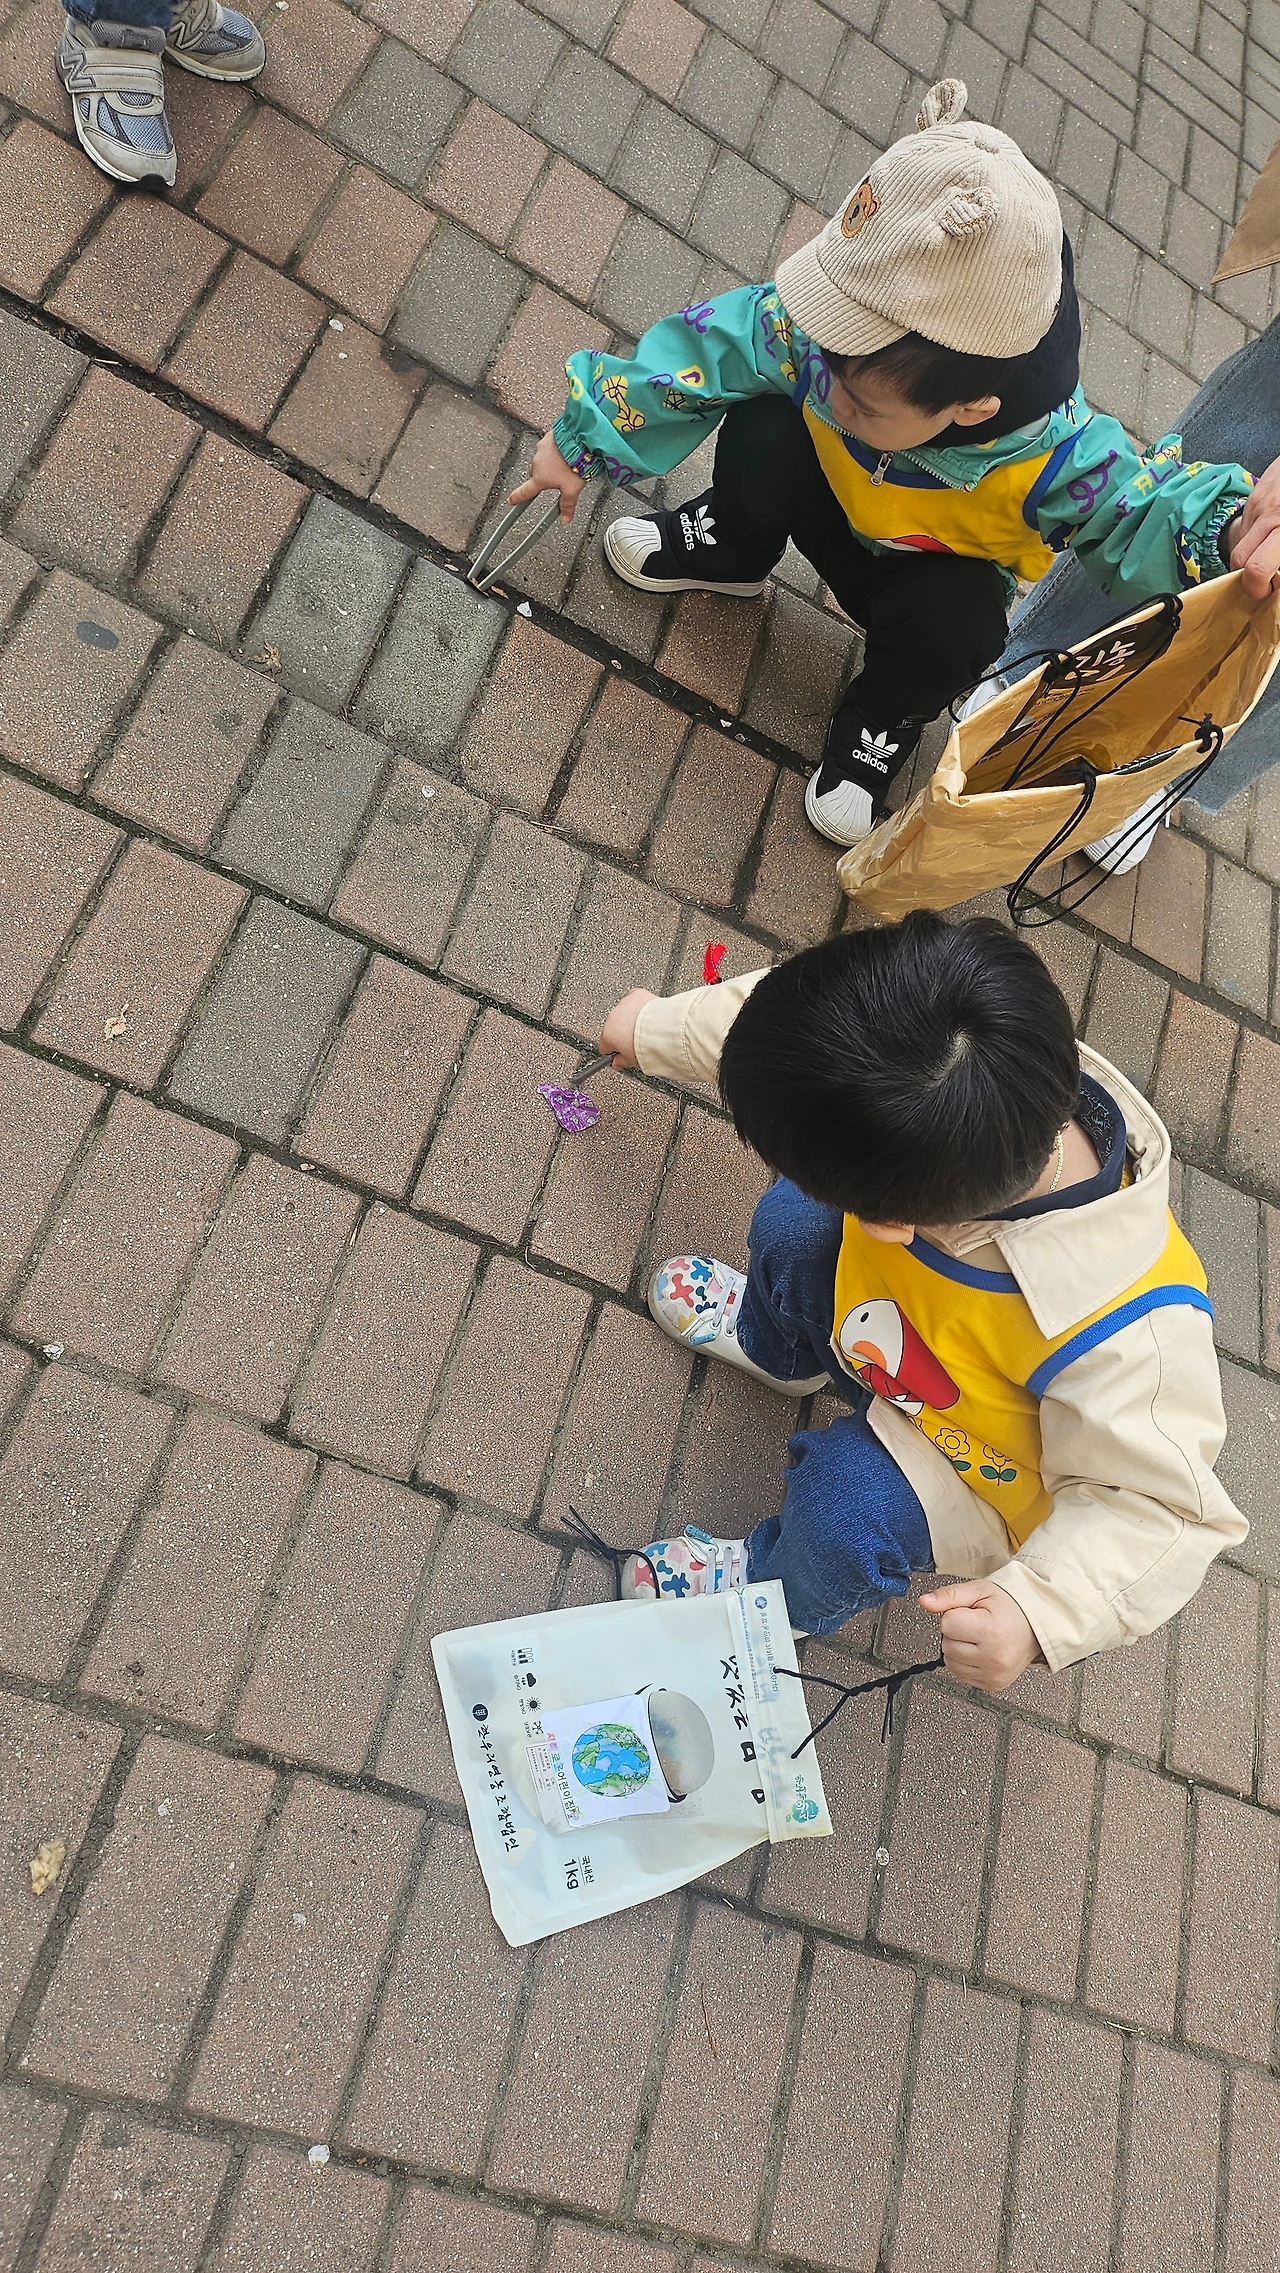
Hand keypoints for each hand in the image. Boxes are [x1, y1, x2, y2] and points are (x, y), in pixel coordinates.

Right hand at [508, 431, 585, 522]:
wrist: (580, 439)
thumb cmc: (574, 463)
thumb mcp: (572, 489)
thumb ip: (567, 504)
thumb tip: (565, 517)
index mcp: (540, 477)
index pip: (525, 491)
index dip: (517, 497)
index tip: (511, 500)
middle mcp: (537, 462)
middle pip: (535, 474)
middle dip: (541, 478)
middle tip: (554, 480)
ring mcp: (541, 448)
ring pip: (542, 459)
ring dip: (549, 463)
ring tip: (564, 464)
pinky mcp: (548, 437)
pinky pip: (549, 446)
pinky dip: (554, 450)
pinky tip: (564, 451)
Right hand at [599, 988, 655, 1069]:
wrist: (665, 1029)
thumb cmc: (650, 1045)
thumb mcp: (634, 1062)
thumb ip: (621, 1062)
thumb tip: (617, 1063)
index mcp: (608, 1035)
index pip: (604, 1045)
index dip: (614, 1049)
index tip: (623, 1051)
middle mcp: (613, 1018)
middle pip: (614, 1027)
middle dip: (624, 1033)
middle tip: (638, 1040)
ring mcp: (624, 1005)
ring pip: (624, 1013)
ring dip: (632, 1019)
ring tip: (646, 1027)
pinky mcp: (636, 995)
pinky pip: (634, 999)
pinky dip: (640, 1005)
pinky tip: (647, 1013)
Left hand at [918, 1579, 1041, 1692]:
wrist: (1035, 1626)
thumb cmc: (1010, 1607)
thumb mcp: (979, 1591)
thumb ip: (949, 1596)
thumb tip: (924, 1601)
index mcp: (992, 1631)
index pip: (947, 1624)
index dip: (955, 1614)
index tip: (972, 1613)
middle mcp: (994, 1657)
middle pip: (947, 1644)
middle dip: (956, 1632)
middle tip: (977, 1625)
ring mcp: (994, 1675)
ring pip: (950, 1662)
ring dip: (958, 1648)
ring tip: (980, 1638)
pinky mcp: (992, 1685)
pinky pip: (960, 1674)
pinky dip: (965, 1662)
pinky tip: (981, 1651)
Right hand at [1229, 453, 1279, 597]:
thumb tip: (1276, 578)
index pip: (1256, 568)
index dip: (1258, 588)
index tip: (1267, 592)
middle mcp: (1268, 517)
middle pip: (1239, 560)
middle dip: (1247, 577)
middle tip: (1264, 583)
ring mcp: (1257, 505)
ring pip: (1240, 544)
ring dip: (1250, 557)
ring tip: (1269, 557)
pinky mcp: (1254, 497)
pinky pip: (1245, 527)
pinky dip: (1254, 538)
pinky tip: (1270, 535)